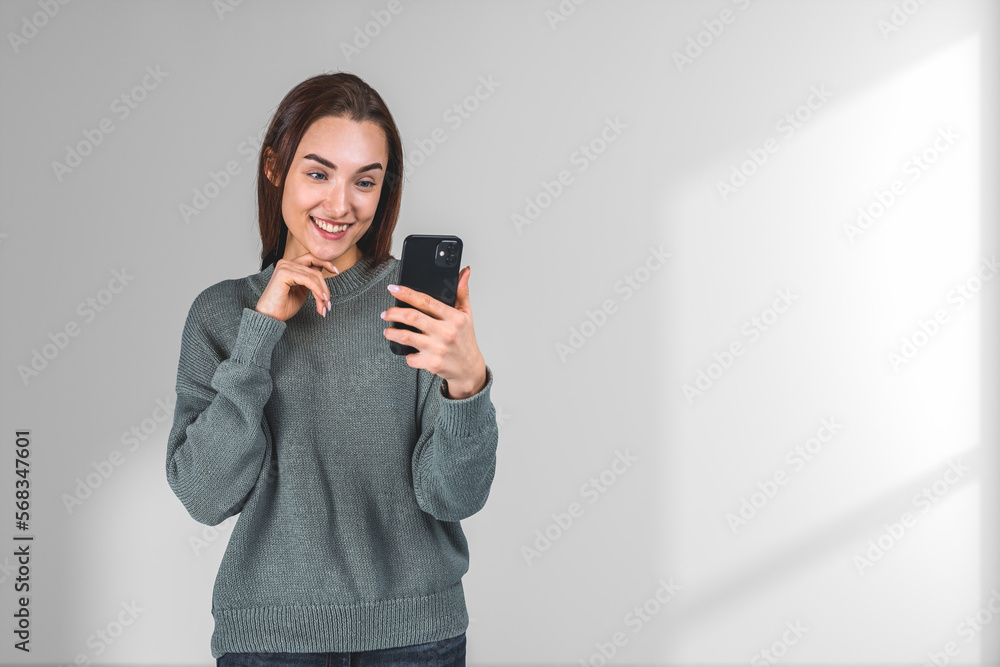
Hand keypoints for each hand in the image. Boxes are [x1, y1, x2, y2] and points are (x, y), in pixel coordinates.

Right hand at [255, 252, 338, 321]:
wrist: (270, 318)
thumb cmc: (284, 306)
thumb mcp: (303, 291)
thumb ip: (311, 280)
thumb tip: (324, 271)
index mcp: (290, 265)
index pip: (311, 258)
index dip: (325, 262)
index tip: (336, 271)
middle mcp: (286, 263)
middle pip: (315, 269)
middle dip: (325, 286)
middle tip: (328, 303)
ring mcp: (284, 266)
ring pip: (314, 276)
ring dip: (322, 293)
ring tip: (324, 307)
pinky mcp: (284, 273)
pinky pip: (308, 280)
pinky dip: (317, 290)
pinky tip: (321, 299)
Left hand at [382, 266, 486, 398]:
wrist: (469, 369)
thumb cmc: (466, 340)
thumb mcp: (467, 315)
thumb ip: (462, 293)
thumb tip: (464, 272)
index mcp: (454, 318)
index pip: (426, 301)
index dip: (406, 293)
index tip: (393, 289)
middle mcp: (446, 332)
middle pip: (412, 317)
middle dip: (393, 313)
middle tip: (386, 313)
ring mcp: (438, 348)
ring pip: (406, 337)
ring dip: (392, 333)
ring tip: (388, 331)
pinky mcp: (432, 363)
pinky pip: (410, 357)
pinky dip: (406, 354)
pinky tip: (408, 350)